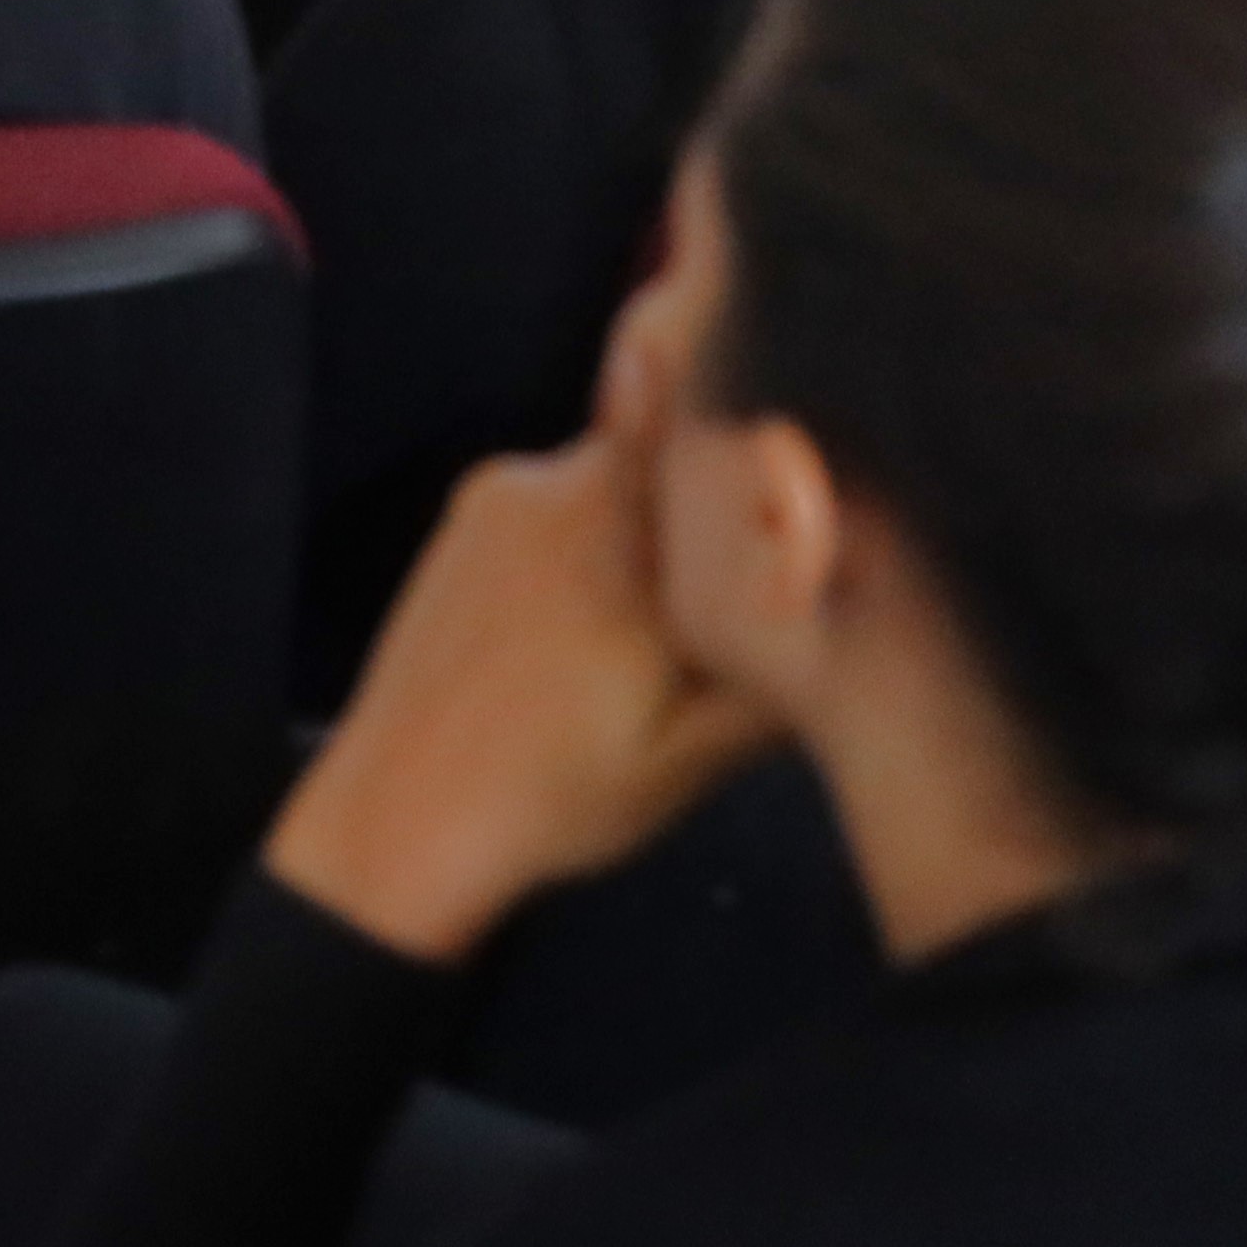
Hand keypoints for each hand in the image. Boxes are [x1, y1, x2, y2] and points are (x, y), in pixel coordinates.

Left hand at [260, 433, 777, 966]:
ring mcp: (501, 494)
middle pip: (668, 456)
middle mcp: (558, 486)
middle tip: (722, 593)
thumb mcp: (692, 753)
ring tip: (636, 631)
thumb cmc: (555, 796)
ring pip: (610, 479)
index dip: (762, 444)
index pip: (714, 429)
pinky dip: (583, 540)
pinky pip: (555, 498)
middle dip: (706, 511)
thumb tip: (845, 595)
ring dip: (641, 529)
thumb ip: (772, 665)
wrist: (401, 817)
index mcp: (621, 534)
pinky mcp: (464, 514)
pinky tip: (575, 628)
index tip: (791, 486)